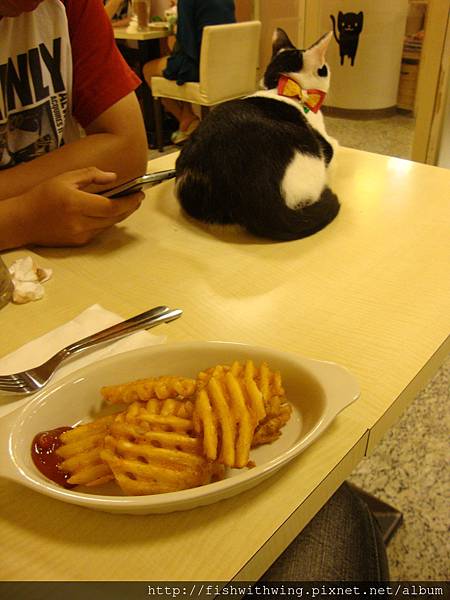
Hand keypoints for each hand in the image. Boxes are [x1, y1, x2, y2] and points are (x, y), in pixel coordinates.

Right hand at [18, 167, 142, 246]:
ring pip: (109, 226)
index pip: (112, 206)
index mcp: (76, 204)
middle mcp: (80, 222)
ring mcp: (80, 235)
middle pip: (115, 218)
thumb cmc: (42, 196)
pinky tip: (108, 213)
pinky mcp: (79, 243)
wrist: (23, 221)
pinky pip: (99, 231)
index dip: (129, 202)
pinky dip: (107, 222)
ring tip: (127, 204)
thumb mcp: (65, 178)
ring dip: (120, 215)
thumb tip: (113, 177)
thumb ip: (91, 175)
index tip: (139, 194)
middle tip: (137, 198)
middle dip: (129, 208)